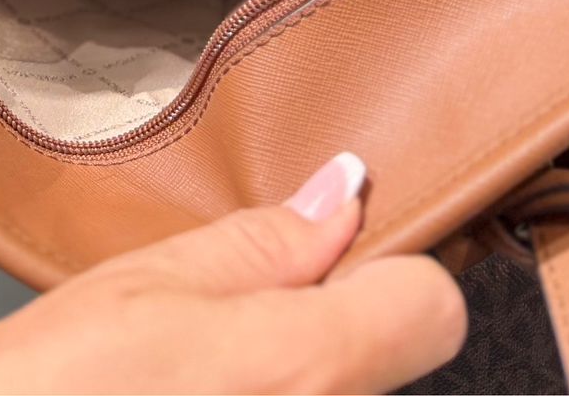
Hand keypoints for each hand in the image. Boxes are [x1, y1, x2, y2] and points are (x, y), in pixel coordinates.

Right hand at [0, 152, 466, 395]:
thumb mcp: (137, 285)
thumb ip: (259, 244)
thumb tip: (343, 193)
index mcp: (303, 371)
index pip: (431, 308)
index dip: (388, 272)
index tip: (334, 264)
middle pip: (376, 372)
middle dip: (317, 342)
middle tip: (217, 342)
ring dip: (276, 394)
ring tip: (179, 395)